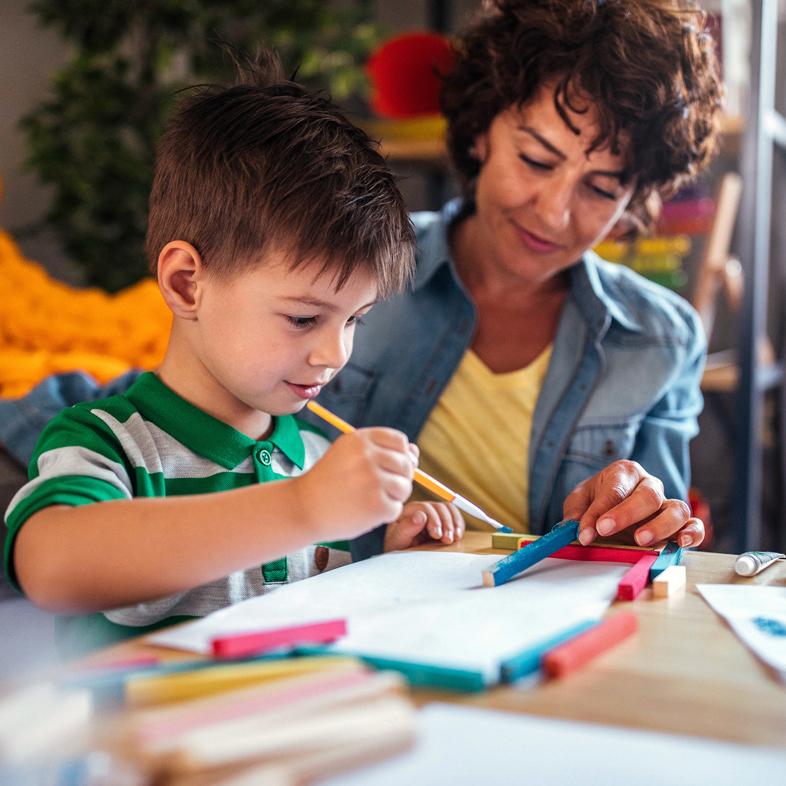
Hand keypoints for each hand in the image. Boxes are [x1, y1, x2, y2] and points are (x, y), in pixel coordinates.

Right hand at [295, 428, 415, 540]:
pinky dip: (384, 514)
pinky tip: (364, 512)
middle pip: (406, 464)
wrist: (302, 508)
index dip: (398, 456)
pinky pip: (396, 508)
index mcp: (360, 439)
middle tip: (375, 489)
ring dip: (393, 497)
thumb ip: (382, 451)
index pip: (400, 442)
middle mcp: (367, 456)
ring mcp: (373, 481)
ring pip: (405, 487)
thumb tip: (416, 452)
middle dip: (397, 478)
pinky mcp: (377, 505)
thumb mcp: (349, 456)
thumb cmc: (329, 482)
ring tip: (370, 500)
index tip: (384, 468)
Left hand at [383, 501, 464, 550]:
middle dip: (446, 523)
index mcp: (408, 511)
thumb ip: (407, 528)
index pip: (424, 507)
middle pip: (439, 507)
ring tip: (454, 539)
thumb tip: (420, 516)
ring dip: (454, 523)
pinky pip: (454, 515)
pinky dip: (459, 524)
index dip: (433, 519)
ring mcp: (433, 513)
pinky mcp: (442, 519)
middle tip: (447, 540)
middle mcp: (421, 509)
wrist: (404, 558)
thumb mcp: (398, 541)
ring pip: (448, 509)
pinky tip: (457, 536)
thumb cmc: (398, 548)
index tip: (437, 535)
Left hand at [563, 460, 704, 548]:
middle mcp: (650, 485)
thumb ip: (576, 512)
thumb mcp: (579, 501)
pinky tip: (682, 542)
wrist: (611, 506)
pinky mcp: (680, 522)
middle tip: (606, 530)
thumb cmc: (596, 500)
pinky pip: (694, 524)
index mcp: (624, 472)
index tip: (587, 531)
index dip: (600, 511)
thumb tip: (573, 527)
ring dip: (659, 526)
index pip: (615, 490)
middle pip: (647, 495)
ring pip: (675, 509)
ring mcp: (667, 503)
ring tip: (640, 540)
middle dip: (626, 514)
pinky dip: (692, 532)